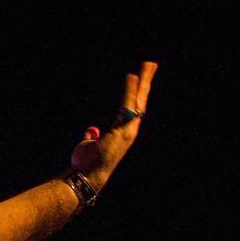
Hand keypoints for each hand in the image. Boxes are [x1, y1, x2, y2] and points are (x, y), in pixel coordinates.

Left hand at [69, 61, 156, 193]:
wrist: (87, 177)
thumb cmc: (88, 164)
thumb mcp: (89, 145)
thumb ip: (92, 136)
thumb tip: (92, 130)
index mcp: (123, 131)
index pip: (133, 107)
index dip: (137, 91)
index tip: (139, 76)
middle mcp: (130, 130)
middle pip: (140, 101)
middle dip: (146, 81)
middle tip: (152, 64)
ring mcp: (129, 130)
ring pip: (138, 101)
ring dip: (143, 81)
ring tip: (147, 64)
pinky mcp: (123, 130)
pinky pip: (127, 105)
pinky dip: (130, 91)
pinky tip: (131, 76)